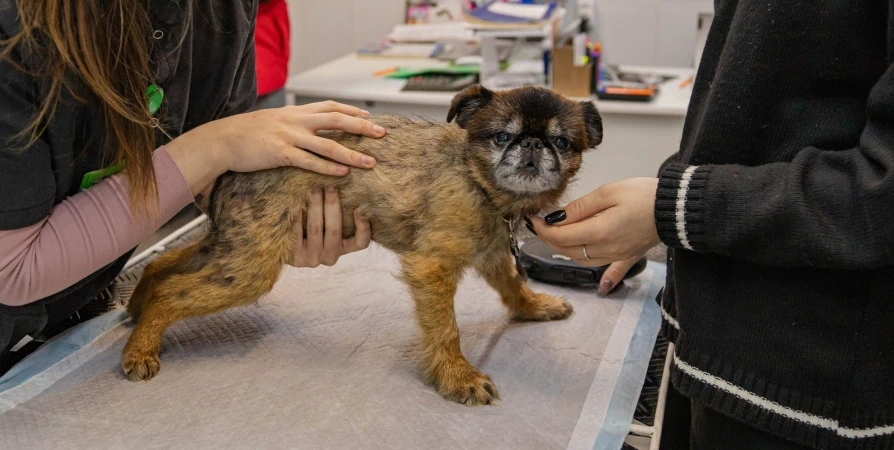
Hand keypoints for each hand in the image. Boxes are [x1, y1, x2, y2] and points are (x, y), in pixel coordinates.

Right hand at [167, 101, 385, 195]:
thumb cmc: (249, 133)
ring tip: (370, 162)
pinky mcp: (281, 154)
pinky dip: (328, 167)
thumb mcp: (275, 120)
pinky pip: (309, 161)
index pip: (332, 107)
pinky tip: (343, 173)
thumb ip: (296, 122)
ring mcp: (289, 137)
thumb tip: (313, 128)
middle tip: (382, 133)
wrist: (222, 139)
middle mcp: (297, 120)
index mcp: (297, 111)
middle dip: (362, 127)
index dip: (353, 111)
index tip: (371, 117)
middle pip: (337, 120)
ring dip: (352, 153)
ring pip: (328, 144)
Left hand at [291, 186, 370, 267]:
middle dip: (332, 204)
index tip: (359, 208)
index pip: (361, 242)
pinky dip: (297, 215)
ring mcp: (313, 259)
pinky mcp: (296, 257)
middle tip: (330, 186)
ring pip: (316, 229)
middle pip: (334, 230)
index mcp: (344, 249)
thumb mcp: (330, 223)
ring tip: (313, 188)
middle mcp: (330, 256)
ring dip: (315, 205)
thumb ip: (340, 213)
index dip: (363, 227)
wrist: (285, 246)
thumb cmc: (314, 227)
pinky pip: (297, 232)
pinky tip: (297, 202)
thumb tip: (349, 188)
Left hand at [528, 177, 659, 290]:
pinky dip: (605, 281)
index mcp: (598, 232)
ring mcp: (617, 256)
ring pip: (582, 260)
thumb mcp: (608, 192)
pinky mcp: (630, 257)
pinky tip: (600, 288)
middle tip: (540, 225)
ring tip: (556, 238)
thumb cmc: (643, 195)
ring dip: (566, 252)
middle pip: (567, 250)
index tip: (533, 217)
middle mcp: (605, 249)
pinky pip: (614, 273)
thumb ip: (580, 207)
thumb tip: (557, 217)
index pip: (560, 235)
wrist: (677, 207)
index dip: (542, 228)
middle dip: (549, 238)